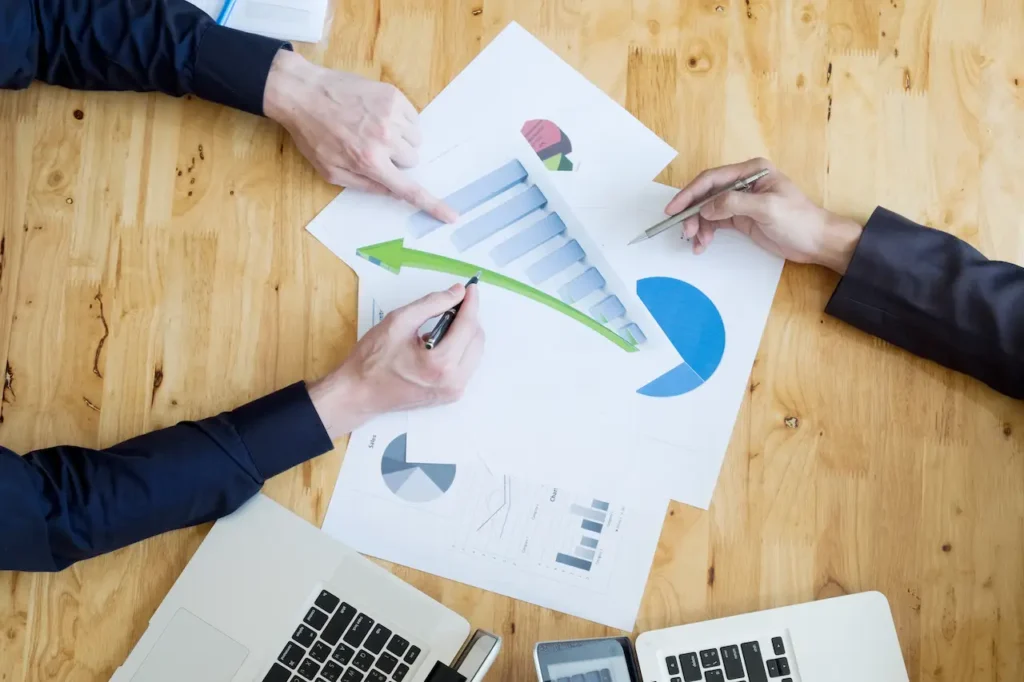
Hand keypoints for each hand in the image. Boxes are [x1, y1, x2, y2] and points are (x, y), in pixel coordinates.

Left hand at [263, 50, 456, 222]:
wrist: (303, 93)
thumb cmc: (313, 135)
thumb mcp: (330, 171)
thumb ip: (364, 185)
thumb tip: (392, 192)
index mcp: (369, 162)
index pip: (409, 189)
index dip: (433, 205)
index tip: (452, 215)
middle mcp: (385, 139)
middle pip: (413, 159)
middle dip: (397, 158)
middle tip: (373, 148)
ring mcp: (391, 115)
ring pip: (415, 138)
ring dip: (400, 138)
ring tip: (374, 129)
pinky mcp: (393, 96)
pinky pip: (413, 117)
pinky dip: (401, 120)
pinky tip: (377, 115)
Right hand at [308, 283, 484, 438]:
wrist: (359, 394)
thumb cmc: (373, 358)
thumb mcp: (399, 321)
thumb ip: (432, 303)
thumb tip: (458, 292)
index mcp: (440, 363)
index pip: (467, 326)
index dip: (471, 303)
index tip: (470, 287)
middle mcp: (453, 380)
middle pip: (476, 339)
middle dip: (469, 317)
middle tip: (455, 302)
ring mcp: (454, 391)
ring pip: (475, 352)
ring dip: (466, 333)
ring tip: (443, 323)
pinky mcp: (450, 395)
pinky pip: (466, 365)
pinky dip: (460, 349)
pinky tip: (441, 342)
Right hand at [665, 158, 863, 273]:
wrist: (817, 242)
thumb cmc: (799, 220)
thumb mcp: (767, 208)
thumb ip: (734, 203)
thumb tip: (707, 208)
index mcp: (751, 171)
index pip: (712, 178)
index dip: (690, 192)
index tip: (674, 208)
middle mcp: (743, 183)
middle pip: (706, 194)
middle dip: (693, 213)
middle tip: (686, 232)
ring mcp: (741, 201)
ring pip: (708, 210)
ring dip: (699, 226)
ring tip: (697, 243)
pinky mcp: (741, 218)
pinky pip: (716, 222)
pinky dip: (706, 233)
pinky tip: (703, 244)